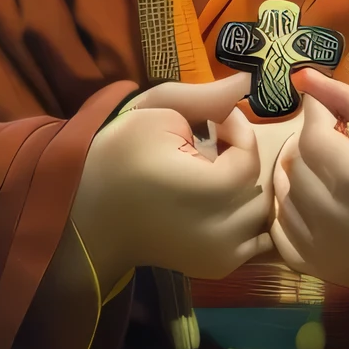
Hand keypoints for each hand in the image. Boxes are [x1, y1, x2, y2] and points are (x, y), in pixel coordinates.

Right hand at [72, 72, 270, 294]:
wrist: (88, 213)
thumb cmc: (117, 156)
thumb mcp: (154, 112)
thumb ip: (205, 98)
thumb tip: (249, 81)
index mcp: (202, 192)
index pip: (248, 158)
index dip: (237, 131)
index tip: (214, 121)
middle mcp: (217, 232)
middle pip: (257, 185)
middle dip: (240, 159)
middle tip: (211, 146)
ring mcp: (218, 255)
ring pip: (260, 213)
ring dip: (243, 189)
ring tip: (210, 174)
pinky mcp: (216, 268)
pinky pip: (255, 241)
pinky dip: (245, 220)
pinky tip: (217, 204)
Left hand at [270, 69, 348, 310]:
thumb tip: (305, 75)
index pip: (312, 136)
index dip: (315, 113)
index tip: (324, 104)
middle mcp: (333, 218)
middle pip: (296, 163)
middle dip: (310, 142)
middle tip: (334, 139)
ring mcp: (319, 247)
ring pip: (283, 191)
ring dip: (299, 172)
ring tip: (329, 168)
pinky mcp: (310, 265)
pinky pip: (279, 225)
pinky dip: (291, 207)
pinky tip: (317, 199)